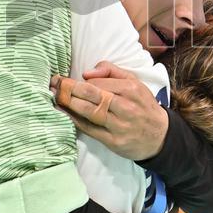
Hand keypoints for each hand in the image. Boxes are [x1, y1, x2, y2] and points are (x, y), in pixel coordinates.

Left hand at [51, 61, 168, 160]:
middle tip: (53, 83)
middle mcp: (125, 106)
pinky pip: (89, 129)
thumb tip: (86, 72)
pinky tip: (64, 113)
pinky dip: (74, 120)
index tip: (64, 79)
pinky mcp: (113, 141)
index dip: (79, 81)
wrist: (159, 136)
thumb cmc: (142, 106)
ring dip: (68, 103)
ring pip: (88, 111)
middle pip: (91, 94)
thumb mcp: (134, 82)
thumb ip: (111, 71)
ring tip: (54, 96)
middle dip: (68, 88)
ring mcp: (119, 125)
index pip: (97, 82)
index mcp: (130, 89)